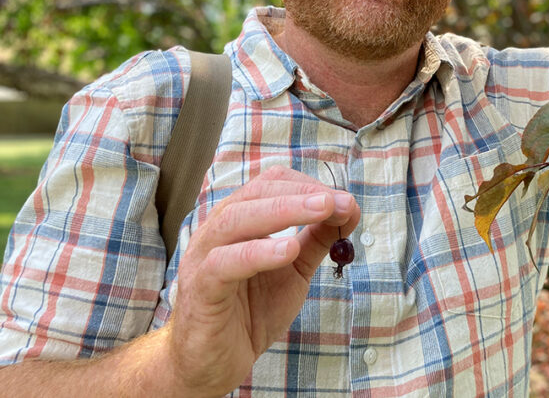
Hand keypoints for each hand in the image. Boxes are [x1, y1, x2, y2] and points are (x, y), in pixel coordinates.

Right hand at [164, 165, 359, 395]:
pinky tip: (288, 250)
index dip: (308, 187)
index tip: (344, 201)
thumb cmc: (250, 311)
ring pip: (236, 220)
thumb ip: (316, 240)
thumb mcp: (293, 271)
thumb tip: (348, 208)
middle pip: (255, 194)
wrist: (213, 362)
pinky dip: (257, 253)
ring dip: (282, 211)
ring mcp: (204, 258)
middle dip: (300, 194)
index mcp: (239, 220)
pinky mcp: (200, 291)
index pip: (271, 184)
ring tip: (321, 210)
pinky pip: (224, 264)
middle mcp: (217, 231)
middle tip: (337, 201)